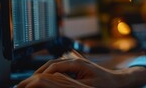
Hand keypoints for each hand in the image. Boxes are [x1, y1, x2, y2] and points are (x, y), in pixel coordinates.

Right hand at [16, 56, 145, 87]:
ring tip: (33, 81)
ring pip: (56, 64)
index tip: (31, 81)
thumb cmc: (106, 85)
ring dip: (44, 71)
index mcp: (78, 64)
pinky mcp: (78, 65)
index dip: (41, 74)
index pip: (54, 66)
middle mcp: (76, 60)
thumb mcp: (87, 87)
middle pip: (52, 64)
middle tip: (27, 82)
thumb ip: (70, 84)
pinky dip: (52, 71)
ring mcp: (77, 61)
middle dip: (39, 72)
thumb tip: (56, 82)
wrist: (118, 80)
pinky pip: (61, 66)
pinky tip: (47, 78)